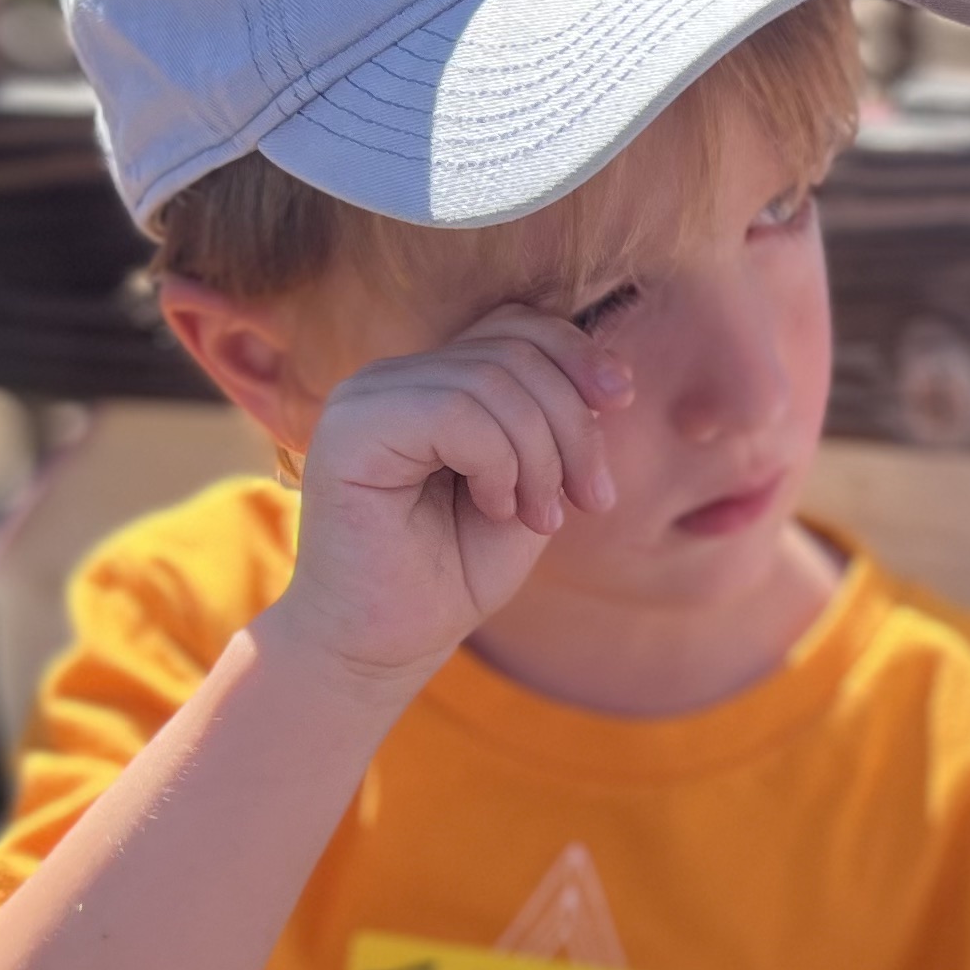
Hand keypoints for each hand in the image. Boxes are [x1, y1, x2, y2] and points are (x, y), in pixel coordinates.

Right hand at [262, 312, 630, 694]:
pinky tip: (495, 508)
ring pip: (492, 382)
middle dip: (573, 427)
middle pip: (514, 352)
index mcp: (432, 380)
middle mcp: (393, 378)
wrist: (386, 646)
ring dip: (541, 457)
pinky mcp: (349, 431)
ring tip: (539, 517)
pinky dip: (498, 463)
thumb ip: (554, 425)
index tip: (620, 404)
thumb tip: (608, 376)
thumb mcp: (530, 485)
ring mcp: (366, 399)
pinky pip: (455, 413)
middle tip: (588, 500)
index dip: (578, 355)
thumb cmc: (453, 573)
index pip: (516, 324)